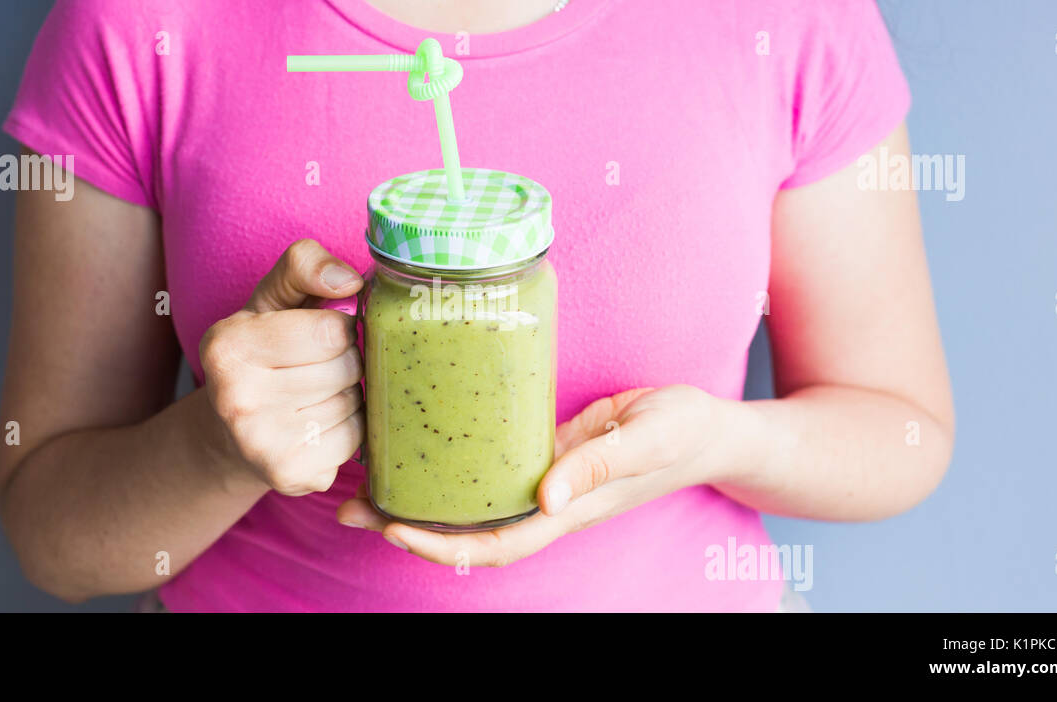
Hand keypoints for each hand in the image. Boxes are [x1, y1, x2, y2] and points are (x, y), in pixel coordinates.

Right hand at [198, 239, 365, 495]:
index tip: (321, 336)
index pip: (332, 330)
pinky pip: (356, 441)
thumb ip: (306, 266)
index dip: (339, 329)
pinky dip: (349, 431)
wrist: (230, 432)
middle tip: (320, 369)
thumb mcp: (273, 299)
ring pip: (354, 405)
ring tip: (318, 396)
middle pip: (346, 368)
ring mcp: (261, 443)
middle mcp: (237, 397)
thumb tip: (350, 280)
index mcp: (229, 344)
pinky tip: (320, 425)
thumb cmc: (263, 353)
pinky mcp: (289, 476)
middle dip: (346, 363)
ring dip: (349, 396)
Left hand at [337, 385, 735, 565]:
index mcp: (571, 507)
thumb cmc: (684, 431)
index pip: (498, 543)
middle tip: (350, 507)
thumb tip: (547, 499)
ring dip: (418, 501)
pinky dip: (447, 470)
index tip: (396, 530)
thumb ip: (602, 464)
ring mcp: (543, 479)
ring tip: (363, 485)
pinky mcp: (542, 451)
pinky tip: (416, 450)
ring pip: (471, 504)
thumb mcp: (650, 437)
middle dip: (409, 528)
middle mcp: (548, 500)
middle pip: (469, 533)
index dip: (445, 546)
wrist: (706, 427)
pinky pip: (485, 472)